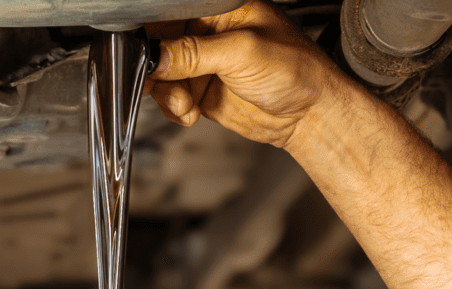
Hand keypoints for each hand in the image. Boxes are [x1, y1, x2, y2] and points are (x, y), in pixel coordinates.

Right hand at [144, 1, 349, 149]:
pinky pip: (171, 97)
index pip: (172, 12)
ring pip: (162, 75)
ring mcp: (203, 63)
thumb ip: (194, 53)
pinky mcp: (201, 90)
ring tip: (186, 105)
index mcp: (219, 9)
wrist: (308, 114)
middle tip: (159, 84)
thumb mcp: (241, 53)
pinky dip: (174, 109)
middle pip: (160, 46)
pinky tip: (190, 112)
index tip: (143, 51)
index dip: (153, 31)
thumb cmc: (295, 70)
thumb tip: (154, 56)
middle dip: (157, 69)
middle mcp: (209, 33)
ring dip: (167, 95)